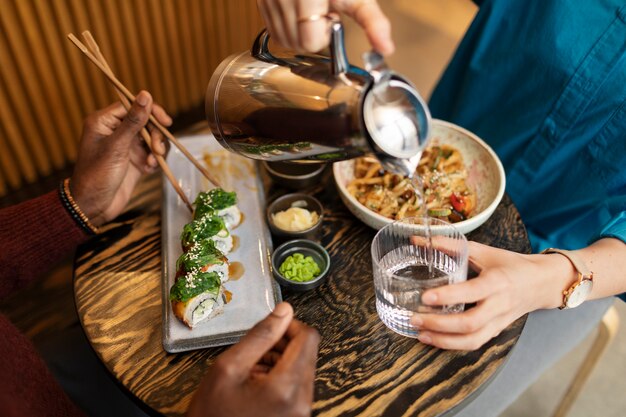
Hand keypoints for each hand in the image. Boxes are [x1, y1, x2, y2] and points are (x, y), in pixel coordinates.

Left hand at [71, 91, 171, 225]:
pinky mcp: (135, 161)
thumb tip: (146, 94)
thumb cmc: (97, 175)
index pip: (132, 105)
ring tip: (153, 161)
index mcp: (104, 122)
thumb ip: (133, 121)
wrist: (94, 207)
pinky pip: (152, 153)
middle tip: (157, 149)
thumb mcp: (116, 146)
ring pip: (151, 138)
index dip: (151, 111)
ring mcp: (126, 146)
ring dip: (156, 148)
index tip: (165, 121)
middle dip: (155, 135)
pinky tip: (148, 169)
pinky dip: (154, 160)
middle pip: (145, 121)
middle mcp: (115, 131)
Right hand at [187, 302, 319, 416]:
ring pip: (303, 369)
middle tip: (256, 348)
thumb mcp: (228, 368)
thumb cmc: (212, 415)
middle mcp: (302, 402)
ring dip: (281, 360)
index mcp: (286, 388)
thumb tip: (284, 311)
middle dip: (284, 344)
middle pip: (308, 354)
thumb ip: (259, 336)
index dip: (291, 325)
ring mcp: (301, 413)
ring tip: (251, 367)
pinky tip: (256, 382)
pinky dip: (281, 377)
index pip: (308, 339)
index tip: (272, 325)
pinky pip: (297, 387)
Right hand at [257, 0, 393, 54]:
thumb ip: (372, 21)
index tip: (331, 16)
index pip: (311, 41)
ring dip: (299, 31)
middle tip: (321, 12)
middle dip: (312, 33)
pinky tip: (297, 10)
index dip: (324, 33)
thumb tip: (386, 48)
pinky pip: (272, 31)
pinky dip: (287, 27)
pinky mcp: (260, 2)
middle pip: (297, 45)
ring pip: (283, 41)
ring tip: (309, 9)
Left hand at [410, 241, 576, 349]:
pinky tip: (433, 338)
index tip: (426, 296)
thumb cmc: (510, 265)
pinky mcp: (496, 331)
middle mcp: (499, 305)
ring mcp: (499, 321)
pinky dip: (452, 344)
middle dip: (440, 324)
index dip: (448, 296)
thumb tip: (417, 241)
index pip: (472, 292)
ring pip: (472, 340)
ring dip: (444, 341)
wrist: (542, 283)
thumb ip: (450, 246)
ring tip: (420, 334)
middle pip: (470, 323)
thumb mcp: (483, 251)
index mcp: (497, 281)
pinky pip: (474, 343)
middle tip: (415, 318)